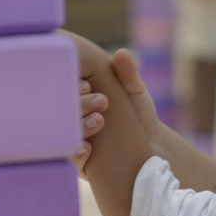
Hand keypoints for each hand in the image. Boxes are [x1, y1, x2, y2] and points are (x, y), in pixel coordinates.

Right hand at [67, 47, 160, 176]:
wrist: (154, 146)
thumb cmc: (139, 113)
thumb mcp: (135, 92)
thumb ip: (128, 74)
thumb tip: (122, 53)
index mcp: (79, 98)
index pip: (65, 90)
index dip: (72, 86)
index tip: (87, 85)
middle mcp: (72, 119)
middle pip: (62, 111)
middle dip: (79, 105)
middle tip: (101, 101)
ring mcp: (73, 140)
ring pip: (64, 135)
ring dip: (79, 127)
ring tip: (99, 121)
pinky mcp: (79, 161)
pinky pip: (69, 159)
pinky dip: (76, 152)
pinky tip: (87, 148)